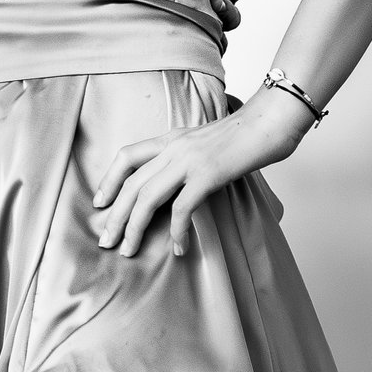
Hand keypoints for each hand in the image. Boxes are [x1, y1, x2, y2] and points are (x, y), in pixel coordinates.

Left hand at [91, 85, 311, 261]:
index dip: (108, 180)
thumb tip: (178, 186)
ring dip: (134, 228)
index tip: (100, 203)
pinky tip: (178, 249)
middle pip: (131, 184)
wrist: (271, 121)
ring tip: (128, 250)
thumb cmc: (246, 136)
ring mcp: (189, 160)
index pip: (126, 156)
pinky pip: (183, 208)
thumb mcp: (206, 143)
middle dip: (115, 216)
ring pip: (147, 198)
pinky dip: (177, 232)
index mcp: (171, 138)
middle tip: (106, 241)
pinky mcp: (208, 174)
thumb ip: (187, 159)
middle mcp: (174, 147)